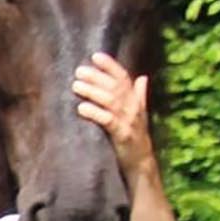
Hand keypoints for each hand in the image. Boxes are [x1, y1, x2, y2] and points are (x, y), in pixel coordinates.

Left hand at [73, 52, 154, 170]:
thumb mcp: (139, 115)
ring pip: (111, 101)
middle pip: (115, 87)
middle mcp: (134, 109)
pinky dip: (95, 113)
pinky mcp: (123, 136)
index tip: (95, 56)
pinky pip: (108, 121)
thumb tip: (143, 77)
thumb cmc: (135, 138)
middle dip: (97, 77)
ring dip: (93, 92)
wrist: (141, 164)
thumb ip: (139, 96)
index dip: (111, 66)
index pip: (124, 78)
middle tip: (79, 71)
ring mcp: (129, 122)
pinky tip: (82, 108)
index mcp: (136, 102)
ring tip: (76, 86)